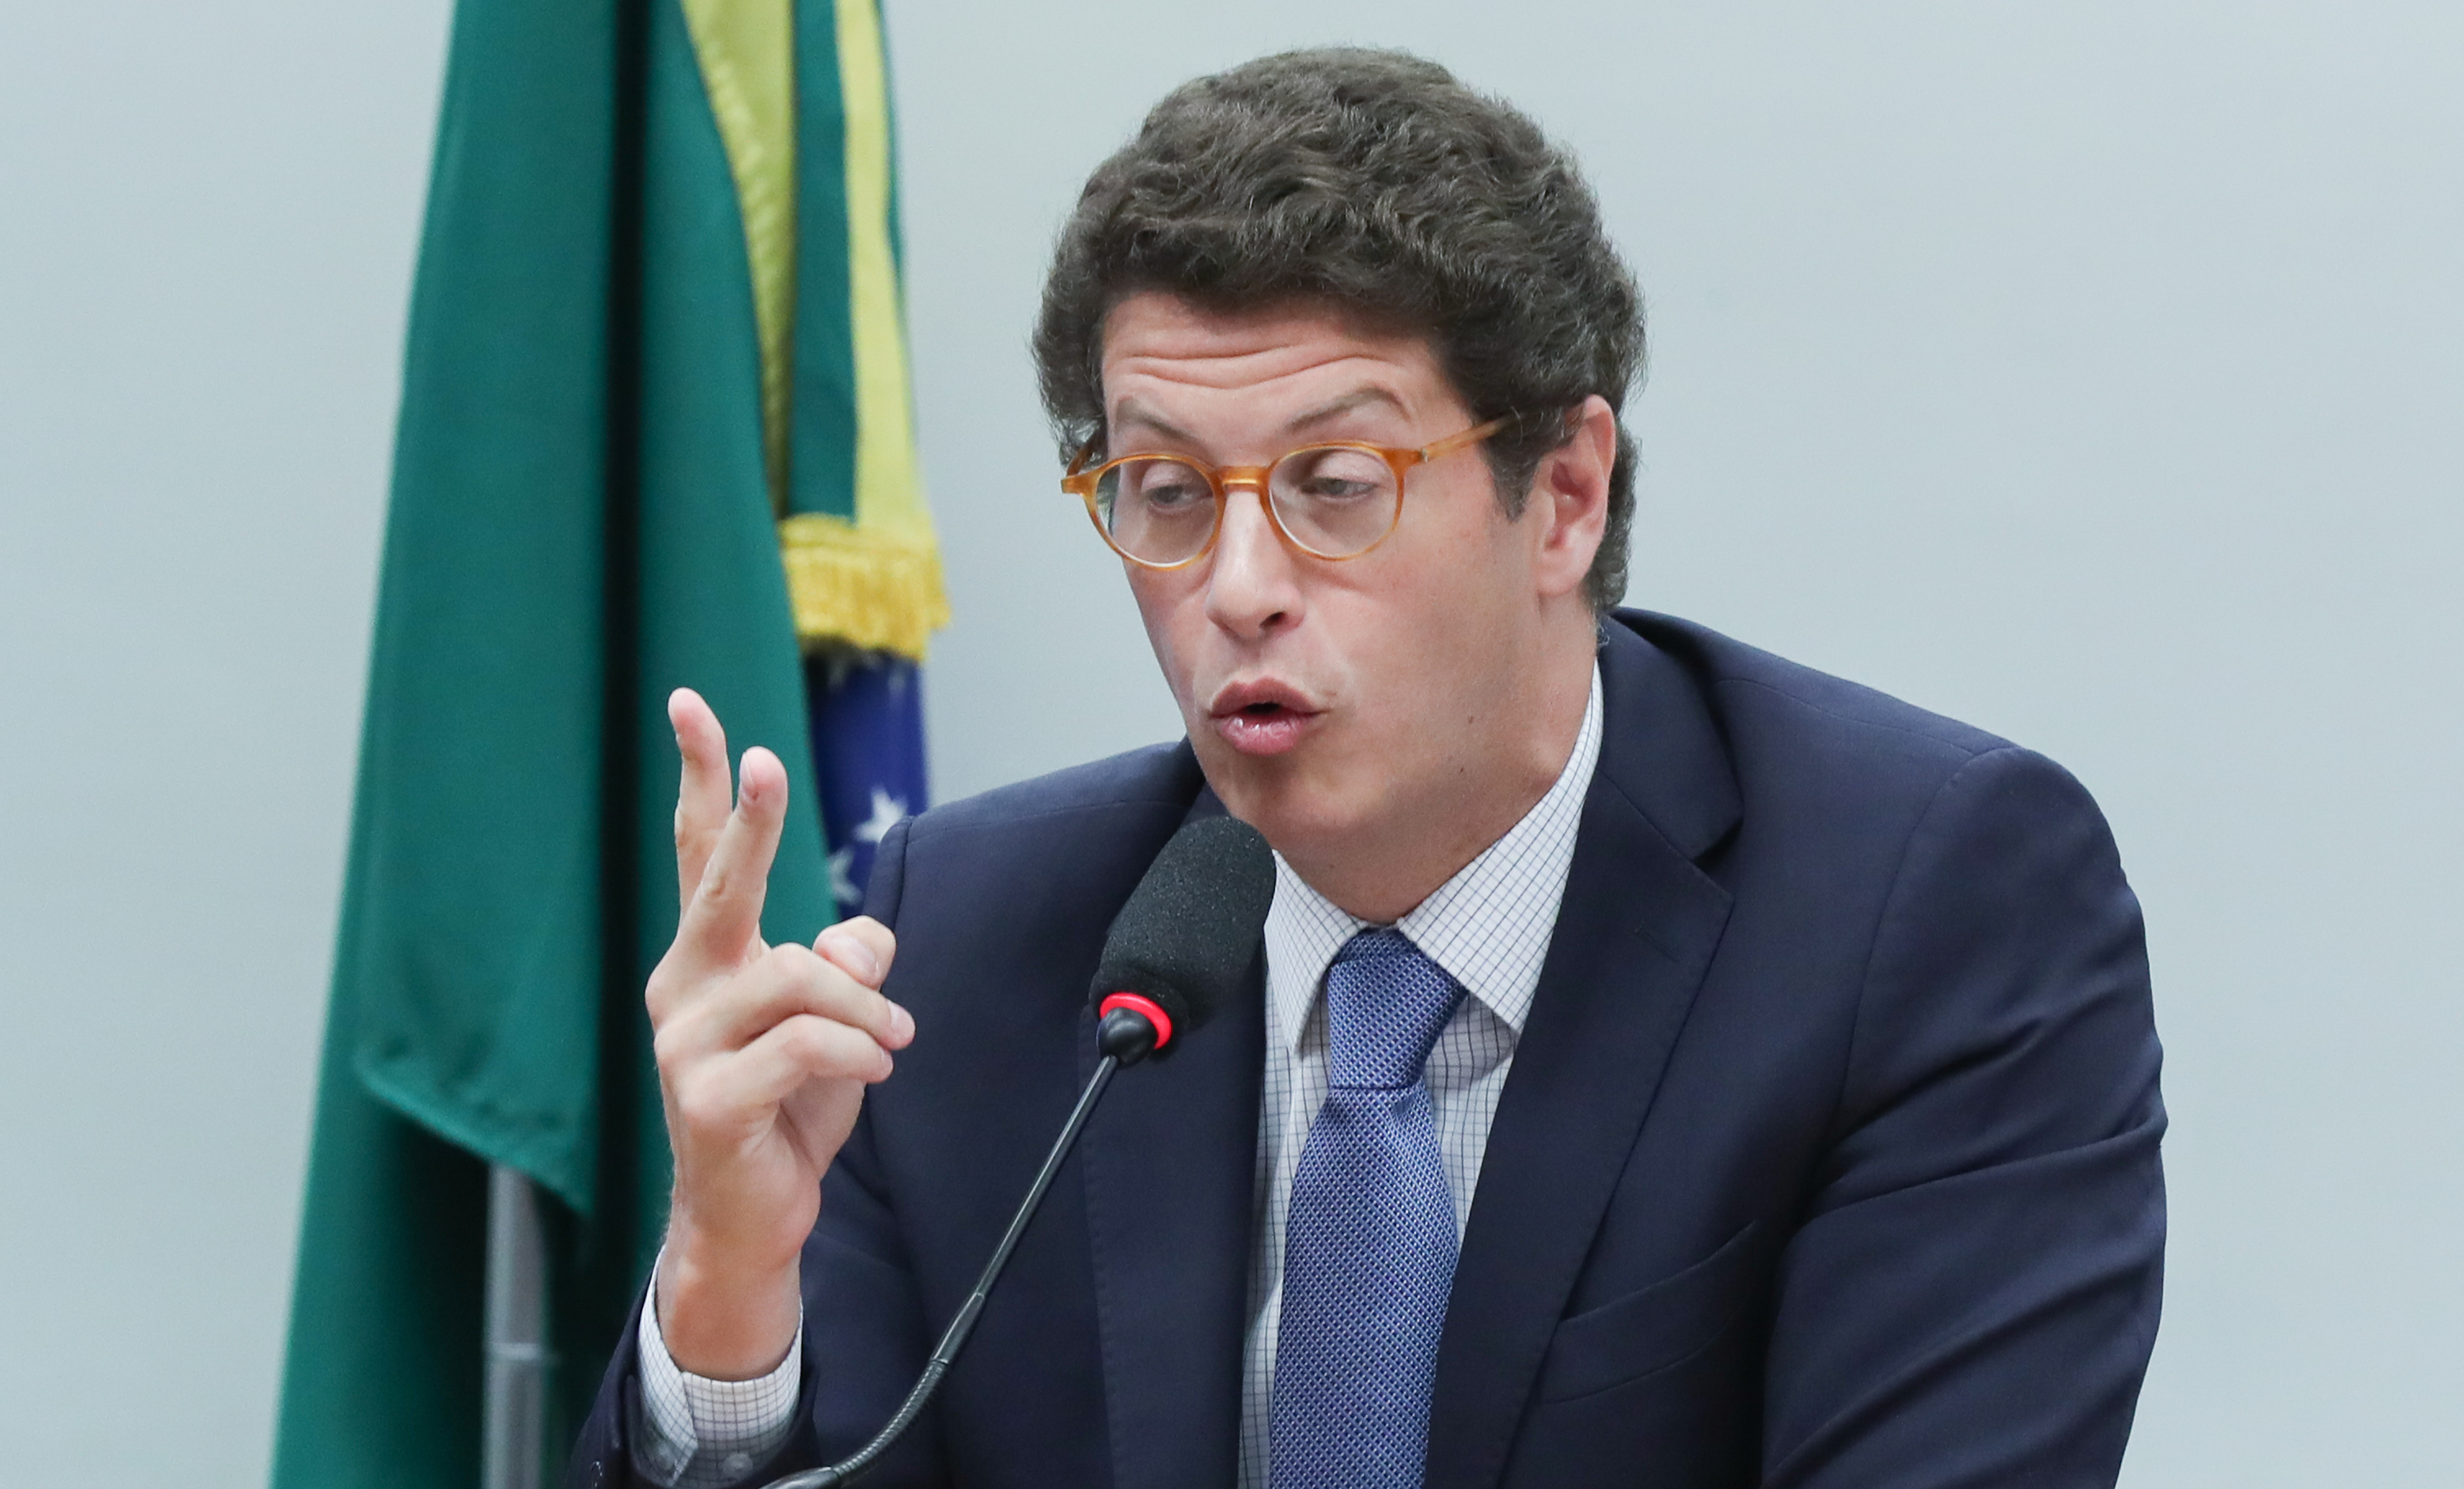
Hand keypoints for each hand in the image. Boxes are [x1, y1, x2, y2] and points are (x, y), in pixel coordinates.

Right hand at [646, 687, 913, 1378]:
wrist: (754, 1215)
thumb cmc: (791, 1106)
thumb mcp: (836, 1021)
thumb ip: (847, 963)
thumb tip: (857, 936)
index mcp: (709, 958)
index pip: (699, 852)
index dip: (701, 780)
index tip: (690, 705)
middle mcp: (683, 987)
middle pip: (720, 884)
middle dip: (751, 821)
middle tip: (769, 761)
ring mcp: (684, 1044)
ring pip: (797, 977)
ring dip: (864, 1010)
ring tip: (888, 1044)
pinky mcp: (705, 1099)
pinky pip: (803, 1045)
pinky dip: (854, 1053)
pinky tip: (869, 1073)